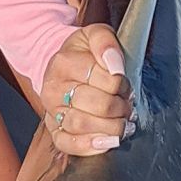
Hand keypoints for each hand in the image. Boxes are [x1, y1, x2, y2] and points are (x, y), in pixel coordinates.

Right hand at [39, 24, 132, 154]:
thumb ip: (106, 42)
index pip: (105, 79)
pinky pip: (67, 143)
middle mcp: (54, 89)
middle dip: (120, 108)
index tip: (126, 84)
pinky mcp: (53, 129)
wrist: (60, 65)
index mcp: (64, 63)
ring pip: (83, 126)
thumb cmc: (83, 53)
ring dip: (111, 128)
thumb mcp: (95, 35)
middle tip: (128, 106)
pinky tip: (107, 142)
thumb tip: (115, 67)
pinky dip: (89, 146)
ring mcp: (51, 111)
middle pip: (97, 105)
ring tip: (123, 123)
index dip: (123, 85)